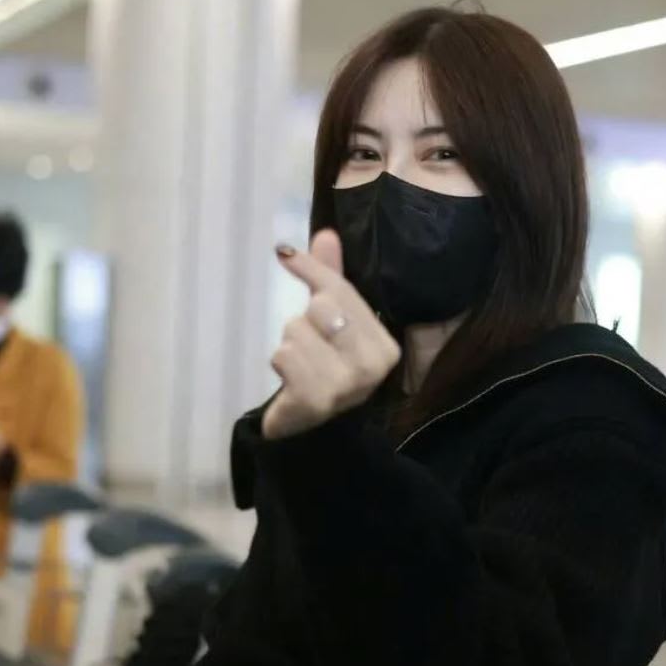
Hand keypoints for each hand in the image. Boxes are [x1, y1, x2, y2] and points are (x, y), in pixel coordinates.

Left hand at [262, 229, 400, 439]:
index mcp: (385, 347)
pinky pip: (284, 355)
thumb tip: (327, 234)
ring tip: (301, 364)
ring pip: (297, 330)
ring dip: (288, 344)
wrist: (310, 431)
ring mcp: (347, 386)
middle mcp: (373, 367)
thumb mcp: (333, 324)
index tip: (285, 254)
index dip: (312, 269)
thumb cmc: (325, 369)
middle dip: (304, 319)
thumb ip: (332, 279)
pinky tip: (290, 379)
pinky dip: (280, 361)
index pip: (342, 291)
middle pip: (321, 307)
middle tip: (311, 343)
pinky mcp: (316, 400)